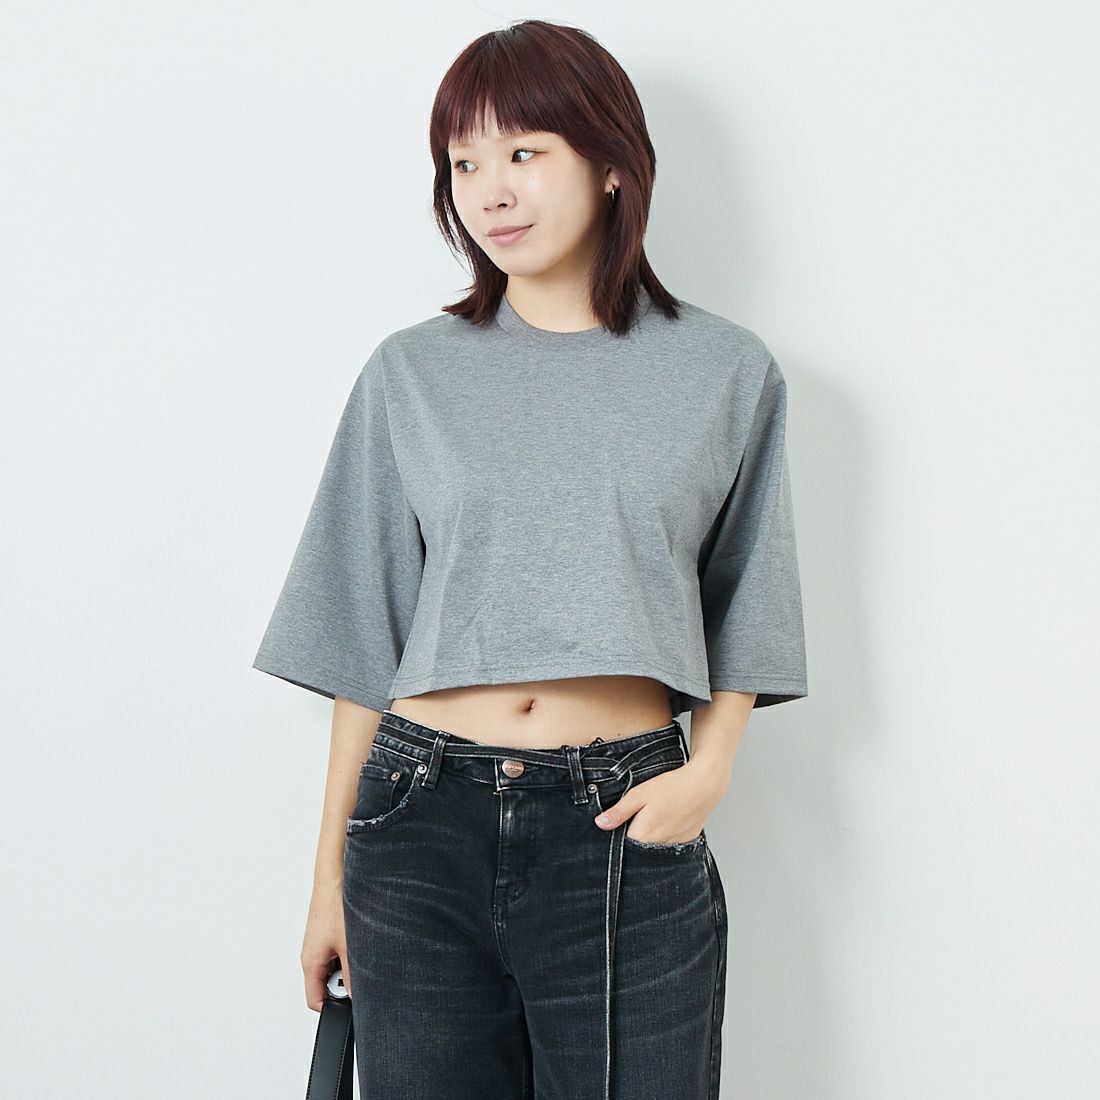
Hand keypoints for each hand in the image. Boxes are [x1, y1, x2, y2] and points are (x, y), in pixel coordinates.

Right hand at [302, 879, 350, 1009]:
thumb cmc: (335, 905)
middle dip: (346, 983)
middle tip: (361, 970)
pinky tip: (359, 940)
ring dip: (350, 965)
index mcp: (310, 963)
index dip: (334, 1009)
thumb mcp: (350, 946)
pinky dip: (349, 951)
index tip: (352, 1007)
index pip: (315, 1001)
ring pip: (335, 967)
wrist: (336, 875)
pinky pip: (338, 951)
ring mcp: (320, 943)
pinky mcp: (328, 933)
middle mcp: (312, 955)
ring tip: (360, 949)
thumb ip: (354, 975)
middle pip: (326, 985)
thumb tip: (359, 997)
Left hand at [594, 760, 727, 843]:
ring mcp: (675, 845)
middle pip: (639, 850)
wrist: (704, 784)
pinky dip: (666, 836)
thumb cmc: (671, 787)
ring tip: (655, 817)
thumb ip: (619, 812)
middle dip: (635, 838)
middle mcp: (659, 846)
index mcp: (644, 836)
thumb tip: (600, 824)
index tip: (620, 825)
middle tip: (639, 818)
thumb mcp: (639, 794)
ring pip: (655, 848)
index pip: (623, 847)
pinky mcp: (687, 841)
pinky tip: (668, 820)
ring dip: (651, 838)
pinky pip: (670, 844)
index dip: (618, 837)